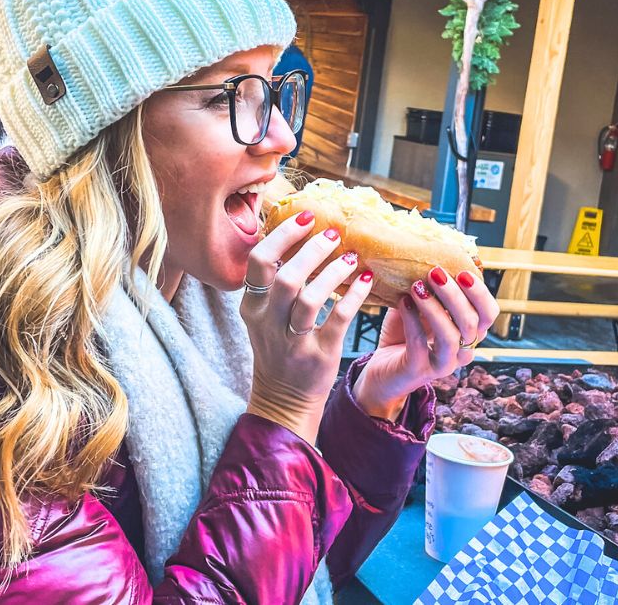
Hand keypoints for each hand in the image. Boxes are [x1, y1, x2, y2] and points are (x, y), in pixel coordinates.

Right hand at [241, 211, 374, 443]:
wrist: (283, 398)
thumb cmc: (278, 346)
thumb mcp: (264, 315)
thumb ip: (274, 281)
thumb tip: (299, 234)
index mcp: (252, 307)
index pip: (259, 261)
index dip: (283, 235)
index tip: (307, 218)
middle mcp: (268, 323)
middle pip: (286, 277)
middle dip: (311, 250)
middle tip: (332, 234)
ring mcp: (292, 342)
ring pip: (311, 298)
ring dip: (334, 272)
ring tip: (350, 257)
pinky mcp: (318, 356)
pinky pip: (338, 320)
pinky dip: (354, 297)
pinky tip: (365, 282)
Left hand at [354, 267, 500, 420]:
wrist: (381, 370)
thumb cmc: (404, 334)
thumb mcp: (421, 306)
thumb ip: (431, 287)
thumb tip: (433, 254)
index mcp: (469, 333)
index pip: (489, 313)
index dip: (480, 292)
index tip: (462, 271)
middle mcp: (462, 351)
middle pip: (472, 322)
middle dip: (454, 294)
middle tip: (435, 272)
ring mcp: (443, 364)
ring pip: (451, 335)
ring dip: (434, 307)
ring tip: (416, 286)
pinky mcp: (420, 371)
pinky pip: (420, 344)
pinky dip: (412, 320)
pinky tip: (402, 302)